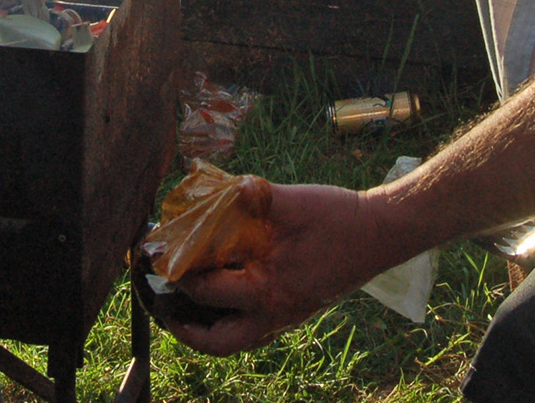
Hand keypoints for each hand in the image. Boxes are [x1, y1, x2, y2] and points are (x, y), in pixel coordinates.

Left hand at [160, 182, 393, 354]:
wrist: (381, 234)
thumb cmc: (337, 216)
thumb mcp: (288, 202)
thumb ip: (247, 199)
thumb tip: (212, 191)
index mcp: (267, 287)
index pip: (206, 289)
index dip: (175, 272)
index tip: (153, 255)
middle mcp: (273, 313)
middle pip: (216, 340)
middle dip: (182, 324)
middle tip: (160, 301)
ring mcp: (285, 319)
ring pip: (234, 343)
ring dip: (204, 332)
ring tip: (180, 310)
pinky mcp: (294, 314)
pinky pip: (252, 332)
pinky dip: (228, 323)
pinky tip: (218, 302)